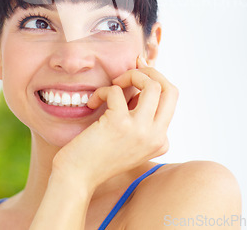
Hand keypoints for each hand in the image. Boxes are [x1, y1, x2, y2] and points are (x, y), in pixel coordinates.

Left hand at [52, 56, 178, 191]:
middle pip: (170, 89)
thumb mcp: (128, 135)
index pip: (170, 100)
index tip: (138, 69)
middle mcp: (156, 137)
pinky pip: (117, 90)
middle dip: (151, 72)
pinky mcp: (120, 124)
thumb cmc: (98, 154)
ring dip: (130, 75)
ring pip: (152, 85)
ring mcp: (140, 131)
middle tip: (131, 70)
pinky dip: (103, 91)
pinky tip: (92, 103)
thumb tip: (143, 76)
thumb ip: (140, 113)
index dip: (154, 80)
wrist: (76, 178)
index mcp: (161, 141)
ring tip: (114, 83)